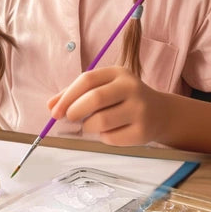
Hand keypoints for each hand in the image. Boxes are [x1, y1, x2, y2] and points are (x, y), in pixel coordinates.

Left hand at [48, 66, 168, 146]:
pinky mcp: (143, 131)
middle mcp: (132, 88)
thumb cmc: (122, 99)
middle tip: (68, 118)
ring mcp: (140, 109)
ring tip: (89, 125)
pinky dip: (103, 138)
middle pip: (95, 98)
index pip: (87, 80)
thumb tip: (51, 105)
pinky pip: (111, 138)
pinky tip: (109, 132)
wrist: (160, 113)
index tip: (54, 111)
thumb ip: (75, 94)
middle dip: (74, 111)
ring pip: (101, 121)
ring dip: (87, 127)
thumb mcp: (102, 88)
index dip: (67, 96)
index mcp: (118, 73)